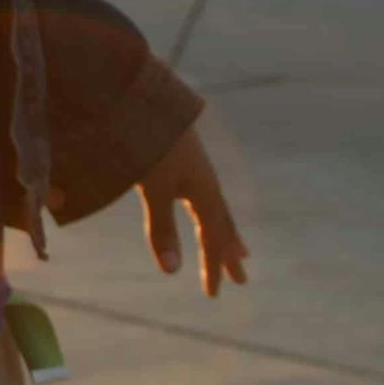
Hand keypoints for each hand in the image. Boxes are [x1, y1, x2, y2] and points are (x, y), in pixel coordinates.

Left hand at [136, 119, 250, 297]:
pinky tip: (205, 204)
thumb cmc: (148, 139)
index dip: (213, 264)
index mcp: (203, 190)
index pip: (213, 236)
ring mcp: (195, 166)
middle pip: (222, 223)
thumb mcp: (153, 186)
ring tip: (236, 248)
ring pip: (214, 207)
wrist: (142, 92)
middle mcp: (204, 179)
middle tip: (241, 278)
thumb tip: (172, 271)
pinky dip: (209, 208)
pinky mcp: (182, 155)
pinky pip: (203, 192)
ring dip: (224, 230)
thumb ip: (162, 227)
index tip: (215, 293)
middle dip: (227, 252)